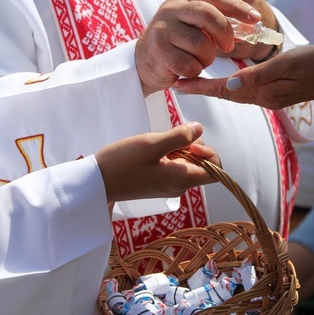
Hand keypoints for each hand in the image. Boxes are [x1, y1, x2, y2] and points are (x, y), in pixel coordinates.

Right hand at [95, 122, 219, 201]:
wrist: (97, 182)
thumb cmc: (122, 163)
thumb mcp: (152, 143)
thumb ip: (180, 136)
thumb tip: (200, 129)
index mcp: (182, 179)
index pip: (216, 172)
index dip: (210, 153)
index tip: (191, 142)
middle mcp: (179, 185)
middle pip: (201, 163)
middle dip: (191, 146)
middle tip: (168, 138)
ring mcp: (169, 184)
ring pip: (186, 161)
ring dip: (177, 147)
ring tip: (156, 144)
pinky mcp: (158, 181)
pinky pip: (173, 164)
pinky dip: (167, 153)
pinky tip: (151, 150)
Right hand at [135, 0, 263, 95]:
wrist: (144, 62)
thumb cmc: (179, 44)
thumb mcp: (196, 24)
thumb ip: (217, 17)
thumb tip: (251, 21)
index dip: (238, 7)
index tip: (256, 19)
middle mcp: (172, 8)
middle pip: (209, 15)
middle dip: (224, 33)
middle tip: (228, 47)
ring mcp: (163, 29)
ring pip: (201, 44)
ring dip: (207, 58)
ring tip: (200, 60)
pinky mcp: (159, 51)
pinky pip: (189, 64)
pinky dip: (194, 70)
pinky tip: (186, 69)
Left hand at [174, 45, 313, 108]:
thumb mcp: (286, 64)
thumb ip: (257, 75)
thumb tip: (229, 84)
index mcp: (264, 93)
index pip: (224, 90)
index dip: (200, 87)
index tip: (177, 85)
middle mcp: (264, 99)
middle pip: (226, 95)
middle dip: (201, 90)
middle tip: (177, 83)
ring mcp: (270, 98)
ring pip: (235, 95)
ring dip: (213, 90)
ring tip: (193, 83)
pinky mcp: (276, 95)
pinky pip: (246, 93)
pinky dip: (230, 88)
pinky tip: (223, 83)